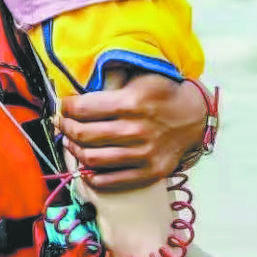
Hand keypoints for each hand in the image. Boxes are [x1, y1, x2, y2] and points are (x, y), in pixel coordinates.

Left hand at [58, 71, 207, 190]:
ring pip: (92, 158)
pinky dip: (91, 176)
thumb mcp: (139, 76)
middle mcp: (135, 130)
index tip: (62, 106)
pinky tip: (84, 166)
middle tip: (62, 124)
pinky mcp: (149, 172)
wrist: (194, 117)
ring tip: (70, 142)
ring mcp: (142, 154)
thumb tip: (77, 86)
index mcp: (131, 103)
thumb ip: (111, 80)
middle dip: (66, 128)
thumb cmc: (163, 93)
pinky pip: (111, 180)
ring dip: (74, 150)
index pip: (83, 108)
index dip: (65, 108)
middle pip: (83, 134)